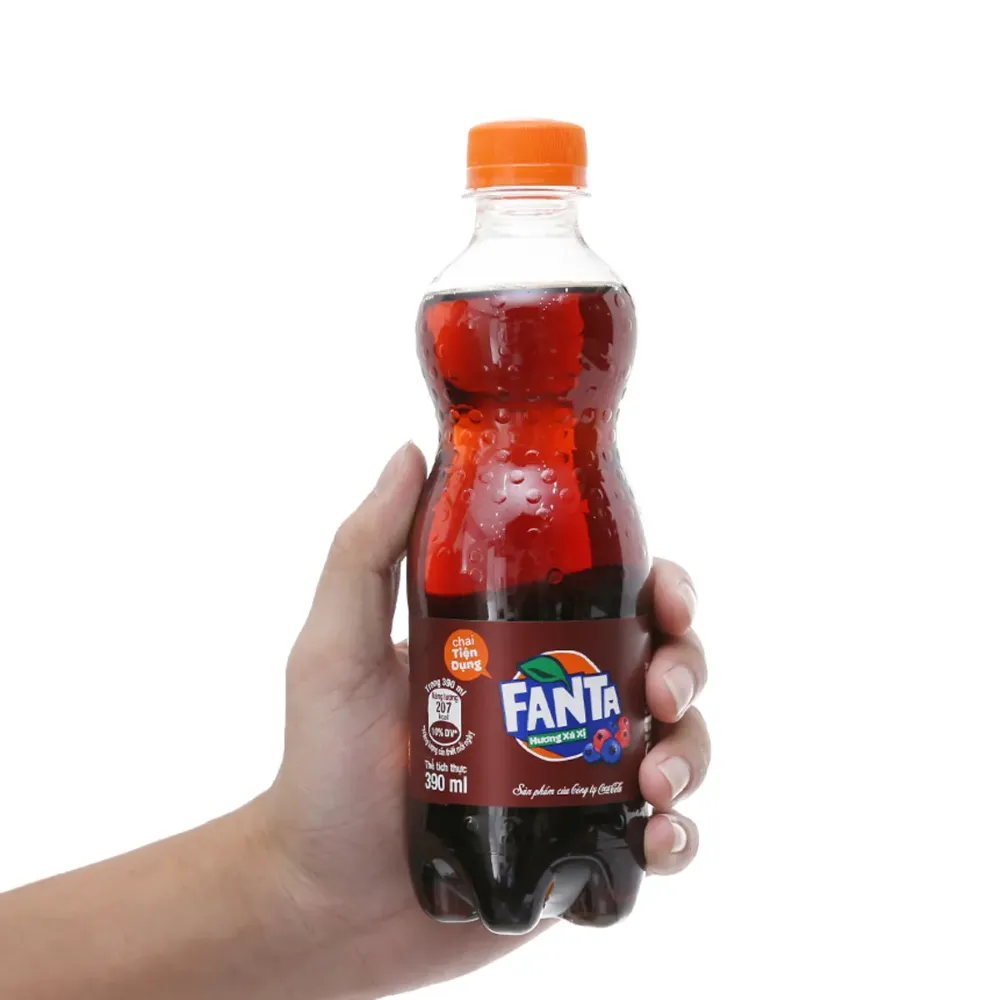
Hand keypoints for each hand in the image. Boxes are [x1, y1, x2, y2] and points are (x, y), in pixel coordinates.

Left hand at [256, 442, 710, 996]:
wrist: (324, 897)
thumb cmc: (323, 768)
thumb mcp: (335, 648)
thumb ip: (365, 550)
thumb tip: (410, 450)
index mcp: (520, 643)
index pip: (615, 596)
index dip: (664, 590)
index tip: (668, 600)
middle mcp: (560, 702)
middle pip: (663, 664)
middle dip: (688, 669)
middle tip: (662, 697)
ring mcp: (577, 775)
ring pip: (679, 745)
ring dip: (693, 754)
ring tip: (655, 783)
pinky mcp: (584, 845)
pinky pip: (662, 836)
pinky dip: (681, 837)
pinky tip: (660, 838)